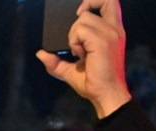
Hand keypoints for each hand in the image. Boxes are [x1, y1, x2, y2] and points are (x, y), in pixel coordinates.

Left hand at [34, 0, 130, 118]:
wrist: (105, 95)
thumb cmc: (94, 83)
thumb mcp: (71, 70)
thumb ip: (56, 61)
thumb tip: (41, 54)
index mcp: (112, 31)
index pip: (110, 2)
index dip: (93, 2)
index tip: (80, 14)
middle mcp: (114, 29)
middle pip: (101, 2)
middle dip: (83, 11)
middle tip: (77, 34)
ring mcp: (110, 34)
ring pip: (82, 19)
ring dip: (73, 35)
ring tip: (79, 52)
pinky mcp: (103, 41)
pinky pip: (80, 30)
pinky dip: (74, 42)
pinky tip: (80, 55)